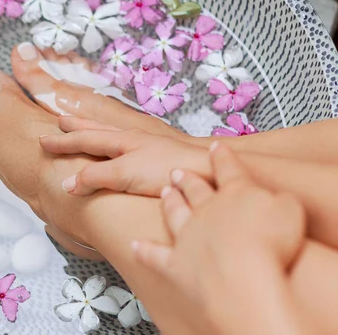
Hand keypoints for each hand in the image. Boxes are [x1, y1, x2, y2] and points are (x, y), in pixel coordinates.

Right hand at [39, 116, 208, 196]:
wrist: (206, 171)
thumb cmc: (166, 171)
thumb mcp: (124, 175)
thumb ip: (94, 177)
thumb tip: (66, 184)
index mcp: (121, 141)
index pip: (83, 140)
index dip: (62, 142)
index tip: (42, 141)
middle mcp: (132, 139)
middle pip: (96, 130)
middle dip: (76, 127)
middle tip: (59, 120)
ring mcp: (146, 145)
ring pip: (111, 133)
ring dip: (93, 129)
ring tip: (84, 125)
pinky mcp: (158, 156)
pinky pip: (126, 142)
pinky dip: (113, 140)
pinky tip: (121, 146)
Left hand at [132, 143, 306, 334]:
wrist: (243, 277)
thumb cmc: (272, 243)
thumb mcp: (289, 211)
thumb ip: (278, 199)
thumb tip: (274, 198)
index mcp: (234, 193)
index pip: (227, 168)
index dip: (222, 157)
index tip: (215, 147)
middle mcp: (205, 210)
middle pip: (194, 188)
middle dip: (187, 178)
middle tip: (177, 171)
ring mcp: (186, 235)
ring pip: (173, 212)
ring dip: (169, 202)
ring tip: (166, 193)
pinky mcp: (174, 264)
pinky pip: (154, 255)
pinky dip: (144, 250)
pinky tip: (135, 245)